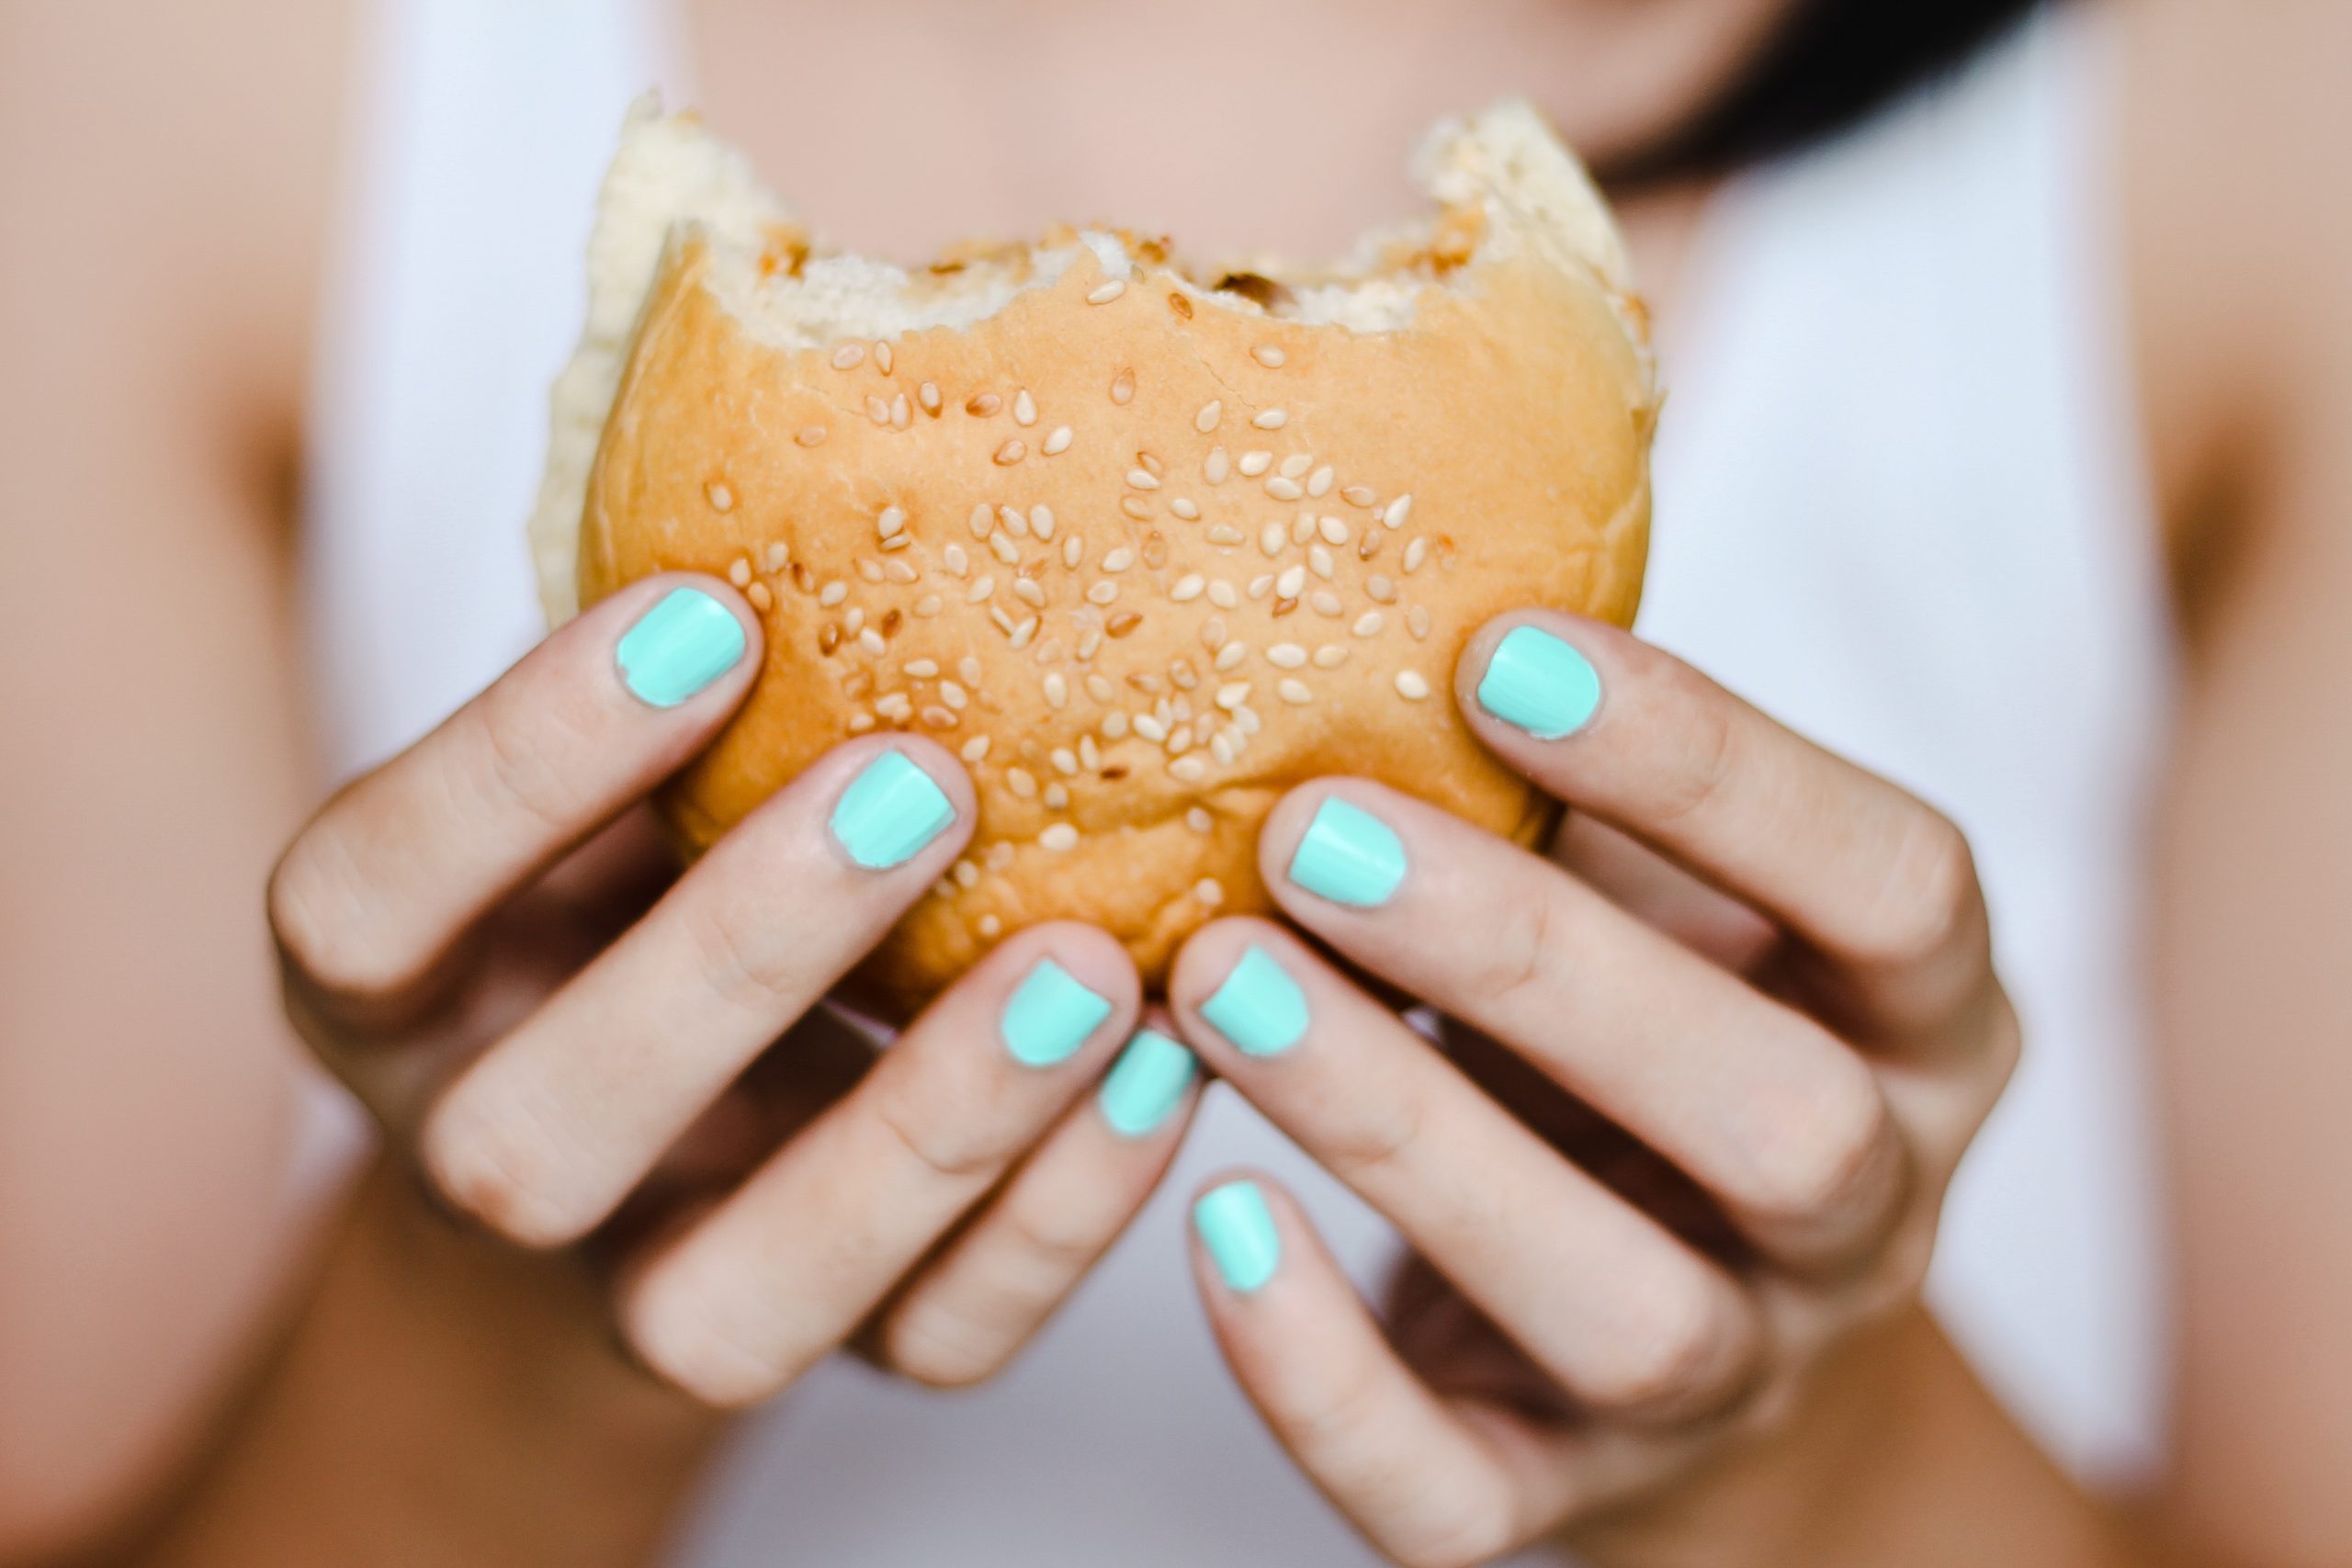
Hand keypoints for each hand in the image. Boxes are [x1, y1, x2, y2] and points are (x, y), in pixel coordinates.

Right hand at [266, 575, 1199, 1407]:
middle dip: (731, 959)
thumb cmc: (632, 883)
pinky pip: (926, 1350)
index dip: (515, 767)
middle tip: (920, 780)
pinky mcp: (824, 1357)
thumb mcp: (610, 768)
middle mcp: (485, 1156)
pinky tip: (1163, 1072)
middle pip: (536, 1134)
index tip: (703, 612)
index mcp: (388, 985)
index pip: (368, 899)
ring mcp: (645, 1290)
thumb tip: (873, 367)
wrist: (642, 1166)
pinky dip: (1055, 1225)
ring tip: (1092, 964)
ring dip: (921, 1131)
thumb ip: (673, 667)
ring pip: (727, 1308)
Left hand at [1163, 610, 2017, 1566]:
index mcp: (1922, 1025)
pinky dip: (1324, 1378)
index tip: (1498, 650)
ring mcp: (1732, 1382)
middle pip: (1775, 1118)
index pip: (1891, 889)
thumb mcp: (1662, 906)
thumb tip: (1385, 573)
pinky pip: (1460, 1496)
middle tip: (1311, 831)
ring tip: (1219, 983)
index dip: (1713, 767)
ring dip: (1411, 1139)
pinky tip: (1208, 1227)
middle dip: (1540, 963)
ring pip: (1624, 1311)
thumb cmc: (1643, 1050)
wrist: (1677, 1363)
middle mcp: (1862, 1219)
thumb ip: (1588, 791)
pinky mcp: (1565, 1505)